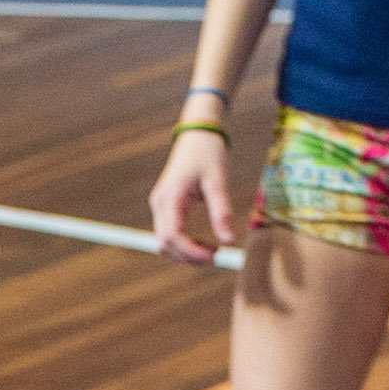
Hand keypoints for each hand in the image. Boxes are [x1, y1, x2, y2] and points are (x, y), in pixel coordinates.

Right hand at [148, 127, 238, 262]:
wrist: (198, 133)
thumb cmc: (208, 152)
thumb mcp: (218, 181)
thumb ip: (221, 211)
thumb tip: (229, 241)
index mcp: (171, 196)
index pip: (173, 236)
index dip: (192, 252)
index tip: (215, 255)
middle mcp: (159, 203)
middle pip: (165, 244)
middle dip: (188, 256)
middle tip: (216, 256)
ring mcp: (159, 205)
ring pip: (164, 242)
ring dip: (185, 252)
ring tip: (211, 249)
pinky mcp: (165, 206)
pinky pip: (169, 234)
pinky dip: (184, 244)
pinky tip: (203, 242)